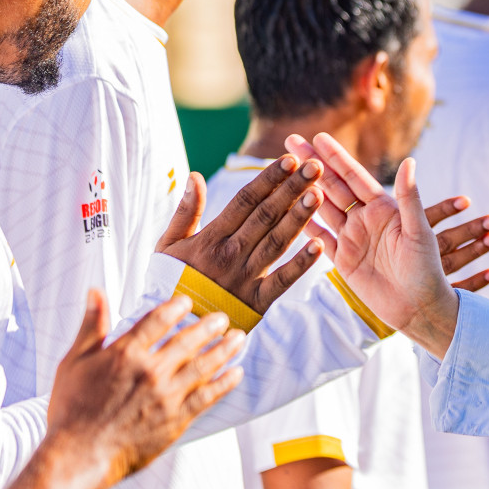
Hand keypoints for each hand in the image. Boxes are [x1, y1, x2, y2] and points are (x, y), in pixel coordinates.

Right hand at [48, 290, 245, 482]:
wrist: (79, 455)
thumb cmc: (72, 409)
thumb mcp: (74, 361)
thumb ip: (91, 325)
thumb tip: (96, 291)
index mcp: (125, 354)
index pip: (158, 321)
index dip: (175, 307)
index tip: (187, 302)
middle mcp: (151, 371)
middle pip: (188, 340)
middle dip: (209, 326)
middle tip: (223, 318)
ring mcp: (167, 395)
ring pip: (204, 365)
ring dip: (224, 350)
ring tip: (238, 338)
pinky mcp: (177, 419)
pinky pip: (208, 396)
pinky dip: (225, 383)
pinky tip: (236, 372)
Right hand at [155, 157, 324, 312]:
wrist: (173, 328)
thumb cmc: (171, 280)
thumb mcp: (168, 244)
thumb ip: (185, 211)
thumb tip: (194, 176)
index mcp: (211, 237)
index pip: (244, 201)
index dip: (268, 179)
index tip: (289, 160)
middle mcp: (230, 254)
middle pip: (265, 216)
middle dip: (291, 189)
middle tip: (315, 167)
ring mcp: (245, 278)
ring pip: (276, 242)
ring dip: (299, 218)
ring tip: (319, 195)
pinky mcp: (258, 302)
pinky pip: (282, 281)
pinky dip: (301, 265)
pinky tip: (320, 246)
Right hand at [284, 134, 488, 354]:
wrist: (420, 308)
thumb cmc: (427, 270)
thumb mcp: (419, 232)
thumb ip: (409, 198)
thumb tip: (409, 161)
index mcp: (384, 209)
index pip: (355, 177)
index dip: (336, 158)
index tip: (318, 137)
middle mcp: (366, 220)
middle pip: (334, 187)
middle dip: (313, 165)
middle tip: (290, 142)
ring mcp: (353, 239)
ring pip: (323, 209)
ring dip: (304, 190)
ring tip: (283, 171)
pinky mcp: (343, 260)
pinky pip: (319, 239)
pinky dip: (304, 225)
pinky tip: (286, 211)